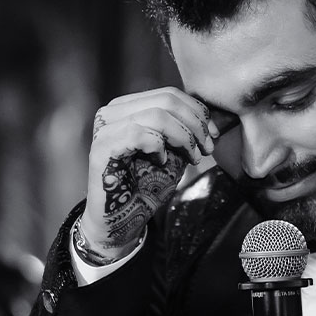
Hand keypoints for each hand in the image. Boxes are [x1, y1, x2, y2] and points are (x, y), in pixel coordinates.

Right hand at [80, 87, 214, 252]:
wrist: (120, 222)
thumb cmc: (144, 188)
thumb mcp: (171, 153)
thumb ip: (182, 131)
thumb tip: (213, 116)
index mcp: (127, 108)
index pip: (168, 94)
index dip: (197, 111)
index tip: (214, 135)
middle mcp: (111, 113)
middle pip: (165, 101)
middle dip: (195, 124)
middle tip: (208, 148)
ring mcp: (104, 129)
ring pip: (156, 115)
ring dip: (183, 137)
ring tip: (193, 157)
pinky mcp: (102, 148)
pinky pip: (140, 134)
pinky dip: (158, 147)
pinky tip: (160, 162)